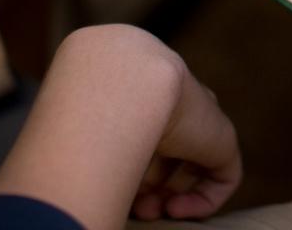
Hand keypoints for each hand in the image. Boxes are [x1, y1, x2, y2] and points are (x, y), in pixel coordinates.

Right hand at [0, 25, 241, 229]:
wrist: (124, 81)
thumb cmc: (89, 106)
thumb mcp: (81, 126)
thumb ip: (83, 146)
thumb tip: (69, 184)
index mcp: (141, 103)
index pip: (141, 147)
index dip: (130, 178)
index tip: (113, 192)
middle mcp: (171, 110)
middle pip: (163, 163)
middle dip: (149, 192)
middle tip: (137, 210)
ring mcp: (198, 121)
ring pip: (187, 173)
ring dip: (167, 200)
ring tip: (151, 209)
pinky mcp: (221, 138)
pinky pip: (222, 176)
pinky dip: (201, 202)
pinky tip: (175, 209)